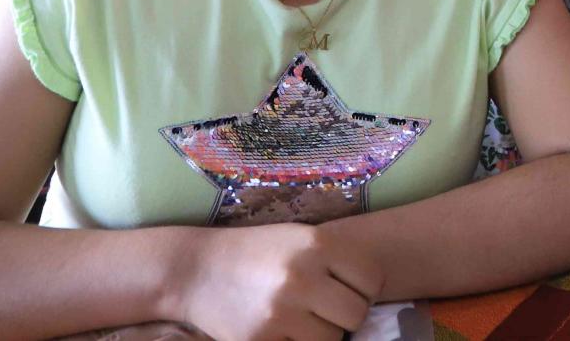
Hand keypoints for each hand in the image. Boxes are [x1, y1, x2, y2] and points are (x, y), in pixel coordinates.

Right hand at [173, 223, 381, 340]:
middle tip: (325, 309)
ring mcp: (280, 311)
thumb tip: (374, 292)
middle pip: (356, 314)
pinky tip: (279, 330)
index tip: (347, 288)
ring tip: (300, 319)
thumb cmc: (257, 253)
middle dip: (345, 315)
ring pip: (330, 338)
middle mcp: (302, 275)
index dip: (365, 288)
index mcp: (318, 243)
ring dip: (321, 333)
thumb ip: (336, 259)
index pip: (373, 279)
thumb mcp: (299, 238)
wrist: (195, 270)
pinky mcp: (259, 340)